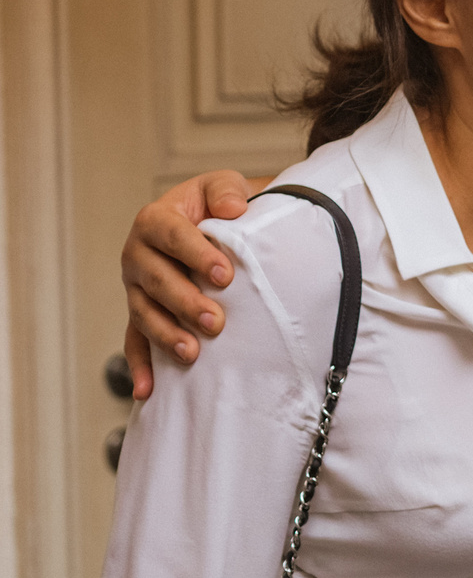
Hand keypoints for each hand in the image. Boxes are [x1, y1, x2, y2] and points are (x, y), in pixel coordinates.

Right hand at [120, 170, 259, 398]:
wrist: (214, 224)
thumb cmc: (219, 207)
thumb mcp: (222, 187)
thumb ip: (226, 191)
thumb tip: (233, 208)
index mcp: (155, 221)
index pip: (171, 236)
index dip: (196, 255)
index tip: (224, 275)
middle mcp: (139, 256)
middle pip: (155, 281)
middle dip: (185, 302)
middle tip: (216, 321)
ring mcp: (137, 289)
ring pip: (144, 314)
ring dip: (166, 335)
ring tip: (192, 353)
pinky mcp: (143, 314)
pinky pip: (135, 342)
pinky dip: (140, 366)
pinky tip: (147, 390)